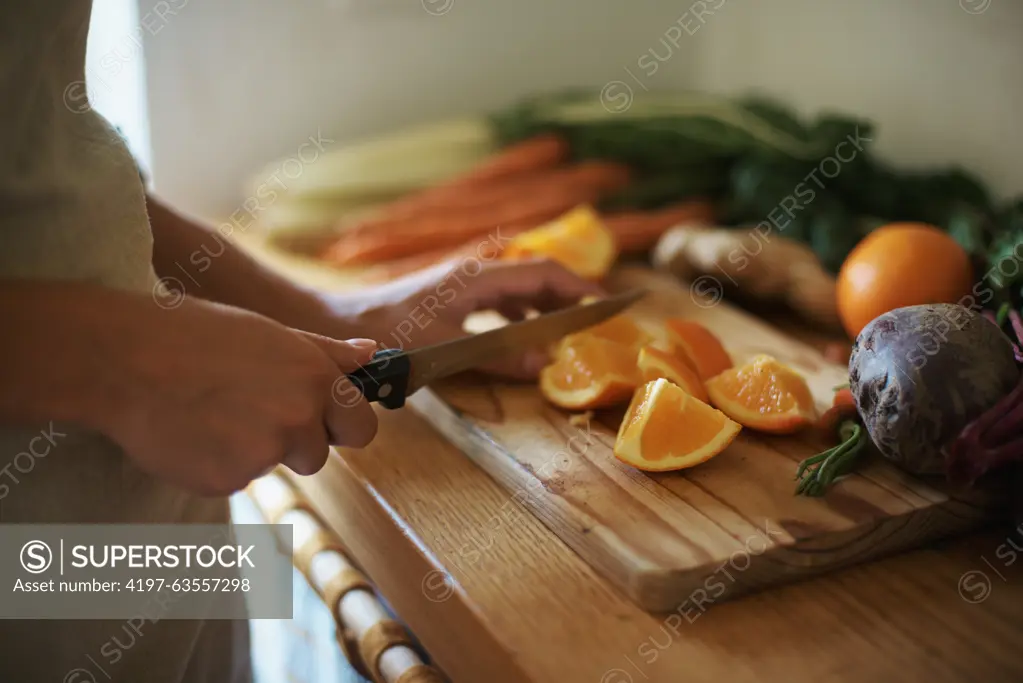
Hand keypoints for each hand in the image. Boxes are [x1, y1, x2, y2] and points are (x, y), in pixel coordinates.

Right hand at [98, 298, 378, 495]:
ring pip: (273, 464)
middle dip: (297, 442)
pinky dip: (217, 463)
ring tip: (214, 411)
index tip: (322, 419)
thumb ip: (328, 353)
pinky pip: (235, 480)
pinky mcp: (227, 481)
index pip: (363, 428)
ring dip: (253, 449)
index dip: (341, 425)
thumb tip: (373, 356)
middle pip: (319, 454)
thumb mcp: (272, 333)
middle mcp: (299, 419)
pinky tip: (192, 431)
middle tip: (251, 409)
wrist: (125, 360)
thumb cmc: (197, 335)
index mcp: (316, 379)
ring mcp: (263, 454)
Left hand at [320, 258, 604, 377]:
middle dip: (567, 299)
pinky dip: (518, 318)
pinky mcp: (450, 299)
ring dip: (543, 309)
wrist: (339, 324)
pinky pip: (498, 303)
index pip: (544, 272)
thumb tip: (545, 364)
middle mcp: (475, 274)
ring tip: (564, 335)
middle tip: (592, 327)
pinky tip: (521, 340)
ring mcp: (462, 285)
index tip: (607, 307)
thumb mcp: (447, 350)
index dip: (580, 287)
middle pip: (535, 278)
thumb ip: (497, 357)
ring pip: (517, 290)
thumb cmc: (388, 335)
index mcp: (479, 277)